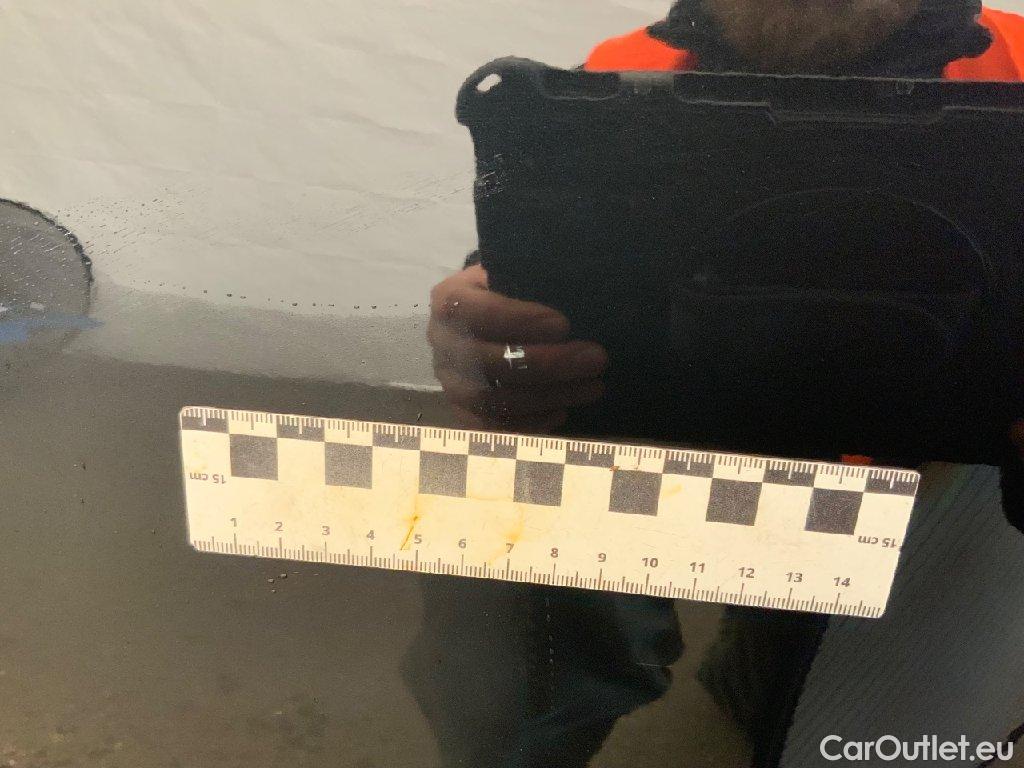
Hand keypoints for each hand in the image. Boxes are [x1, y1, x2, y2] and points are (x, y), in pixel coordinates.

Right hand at [428, 264, 607, 432]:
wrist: (487, 317)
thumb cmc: (510, 293)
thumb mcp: (515, 274)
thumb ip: (533, 280)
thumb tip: (575, 291)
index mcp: (450, 301)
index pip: (477, 313)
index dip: (519, 321)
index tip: (564, 325)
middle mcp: (442, 343)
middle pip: (489, 363)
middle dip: (549, 364)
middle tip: (596, 358)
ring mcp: (449, 382)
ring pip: (493, 401)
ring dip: (548, 397)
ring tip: (593, 386)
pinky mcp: (463, 412)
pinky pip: (493, 428)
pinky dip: (531, 423)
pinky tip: (564, 410)